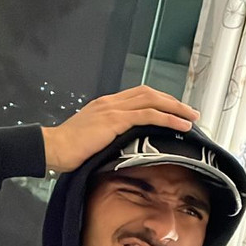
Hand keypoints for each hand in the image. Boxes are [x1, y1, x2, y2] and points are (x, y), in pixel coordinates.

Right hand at [41, 85, 199, 172]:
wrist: (53, 149)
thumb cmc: (69, 151)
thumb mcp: (94, 141)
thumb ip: (110, 138)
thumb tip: (126, 149)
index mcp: (106, 106)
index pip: (140, 97)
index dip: (161, 102)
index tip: (175, 111)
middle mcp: (111, 102)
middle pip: (150, 94)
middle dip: (173, 102)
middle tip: (191, 113)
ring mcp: (113, 109)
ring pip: (153, 101)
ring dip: (176, 108)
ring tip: (192, 118)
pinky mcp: (115, 120)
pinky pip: (148, 115)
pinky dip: (168, 118)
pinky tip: (181, 125)